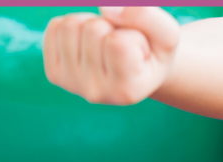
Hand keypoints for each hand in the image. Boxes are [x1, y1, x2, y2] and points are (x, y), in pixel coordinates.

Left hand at [43, 7, 180, 104]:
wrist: (139, 72)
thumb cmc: (155, 53)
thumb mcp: (167, 34)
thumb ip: (146, 16)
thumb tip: (106, 6)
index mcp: (126, 91)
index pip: (118, 42)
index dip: (133, 35)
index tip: (141, 52)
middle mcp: (96, 92)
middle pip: (93, 30)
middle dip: (111, 27)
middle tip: (122, 46)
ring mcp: (71, 84)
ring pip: (71, 25)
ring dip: (92, 24)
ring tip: (106, 43)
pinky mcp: (54, 73)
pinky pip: (55, 27)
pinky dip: (75, 26)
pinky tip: (88, 44)